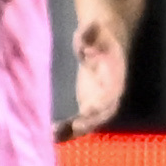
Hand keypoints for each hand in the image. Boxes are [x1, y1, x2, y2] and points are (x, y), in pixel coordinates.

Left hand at [59, 9, 127, 140]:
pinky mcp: (87, 104)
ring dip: (74, 132)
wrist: (105, 39)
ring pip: (90, 121)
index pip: (112, 93)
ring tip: (53, 137)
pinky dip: (67, 130)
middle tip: (72, 128)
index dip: (102, 104)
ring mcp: (98, 100)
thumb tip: (84, 32)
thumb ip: (89, 33)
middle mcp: (110, 92)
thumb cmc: (99, 34)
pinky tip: (50, 136)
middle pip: (103, 113)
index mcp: (115, 75)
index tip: (88, 110)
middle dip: (89, 123)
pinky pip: (79, 120)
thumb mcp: (94, 29)